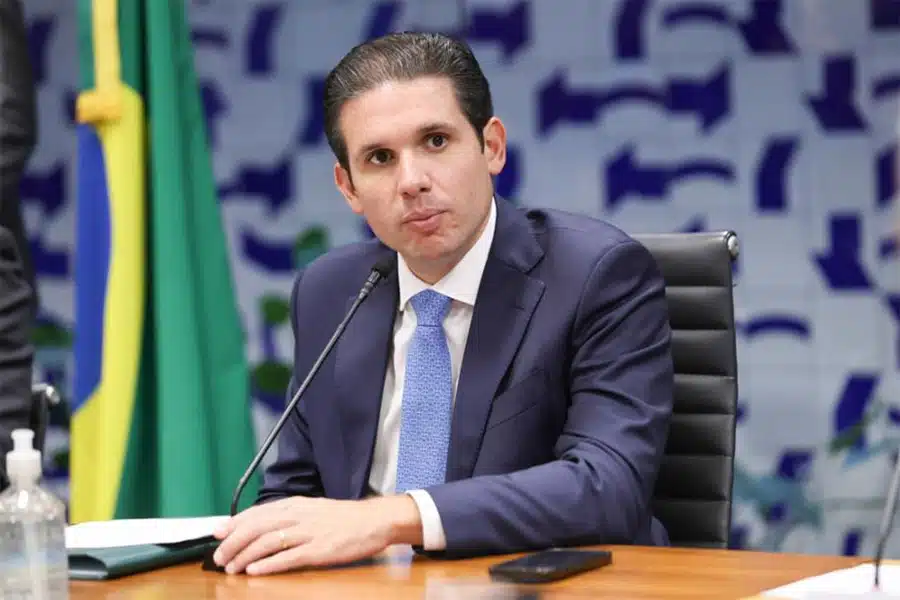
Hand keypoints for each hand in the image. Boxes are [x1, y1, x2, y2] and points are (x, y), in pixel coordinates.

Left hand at [211, 495, 421, 574]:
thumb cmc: (345, 518)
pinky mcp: (320, 550)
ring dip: (245, 555)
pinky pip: (289, 557)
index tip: (217, 533)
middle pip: (257, 527)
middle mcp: (299, 515)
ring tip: (232, 567)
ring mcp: (309, 533)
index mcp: (296, 504)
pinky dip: (269, 564)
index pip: (257, 512)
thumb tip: (264, 525)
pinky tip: (255, 570)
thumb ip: (290, 515)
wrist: (375, 520)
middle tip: (219, 557)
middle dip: (234, 542)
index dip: (234, 523)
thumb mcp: (314, 509)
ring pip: (268, 541)